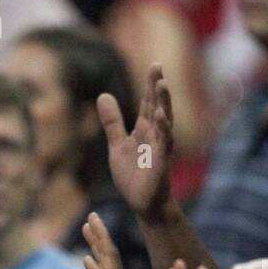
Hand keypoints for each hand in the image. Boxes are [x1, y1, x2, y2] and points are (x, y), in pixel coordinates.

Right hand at [64, 212, 133, 268]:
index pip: (108, 252)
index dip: (100, 234)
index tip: (92, 216)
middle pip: (107, 254)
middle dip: (98, 235)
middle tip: (90, 217)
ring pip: (103, 264)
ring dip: (95, 247)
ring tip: (87, 232)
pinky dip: (92, 266)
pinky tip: (86, 261)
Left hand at [99, 64, 173, 216]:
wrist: (142, 203)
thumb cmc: (133, 176)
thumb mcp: (117, 145)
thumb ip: (112, 122)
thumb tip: (103, 94)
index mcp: (144, 130)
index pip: (147, 102)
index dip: (150, 85)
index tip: (155, 65)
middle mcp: (154, 135)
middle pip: (156, 106)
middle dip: (157, 87)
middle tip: (157, 66)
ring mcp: (159, 147)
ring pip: (164, 121)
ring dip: (163, 103)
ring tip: (162, 84)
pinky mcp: (161, 162)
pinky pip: (164, 143)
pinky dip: (163, 129)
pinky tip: (160, 116)